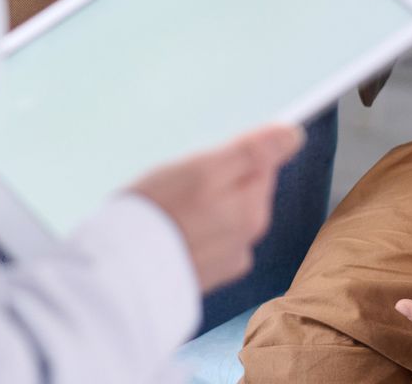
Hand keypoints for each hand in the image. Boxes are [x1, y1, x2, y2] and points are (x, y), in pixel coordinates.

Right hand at [130, 125, 303, 291]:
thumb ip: (250, 153)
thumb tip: (293, 135)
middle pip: (241, 190)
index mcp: (253, 209)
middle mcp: (246, 239)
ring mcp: (224, 260)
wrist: (119, 274)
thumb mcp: (204, 170)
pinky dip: (190, 230)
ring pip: (220, 215)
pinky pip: (202, 239)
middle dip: (215, 179)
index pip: (260, 164)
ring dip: (202, 205)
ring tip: (167, 207)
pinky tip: (166, 230)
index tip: (203, 159)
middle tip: (179, 181)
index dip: (231, 154)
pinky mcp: (201, 275)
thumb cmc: (159, 214)